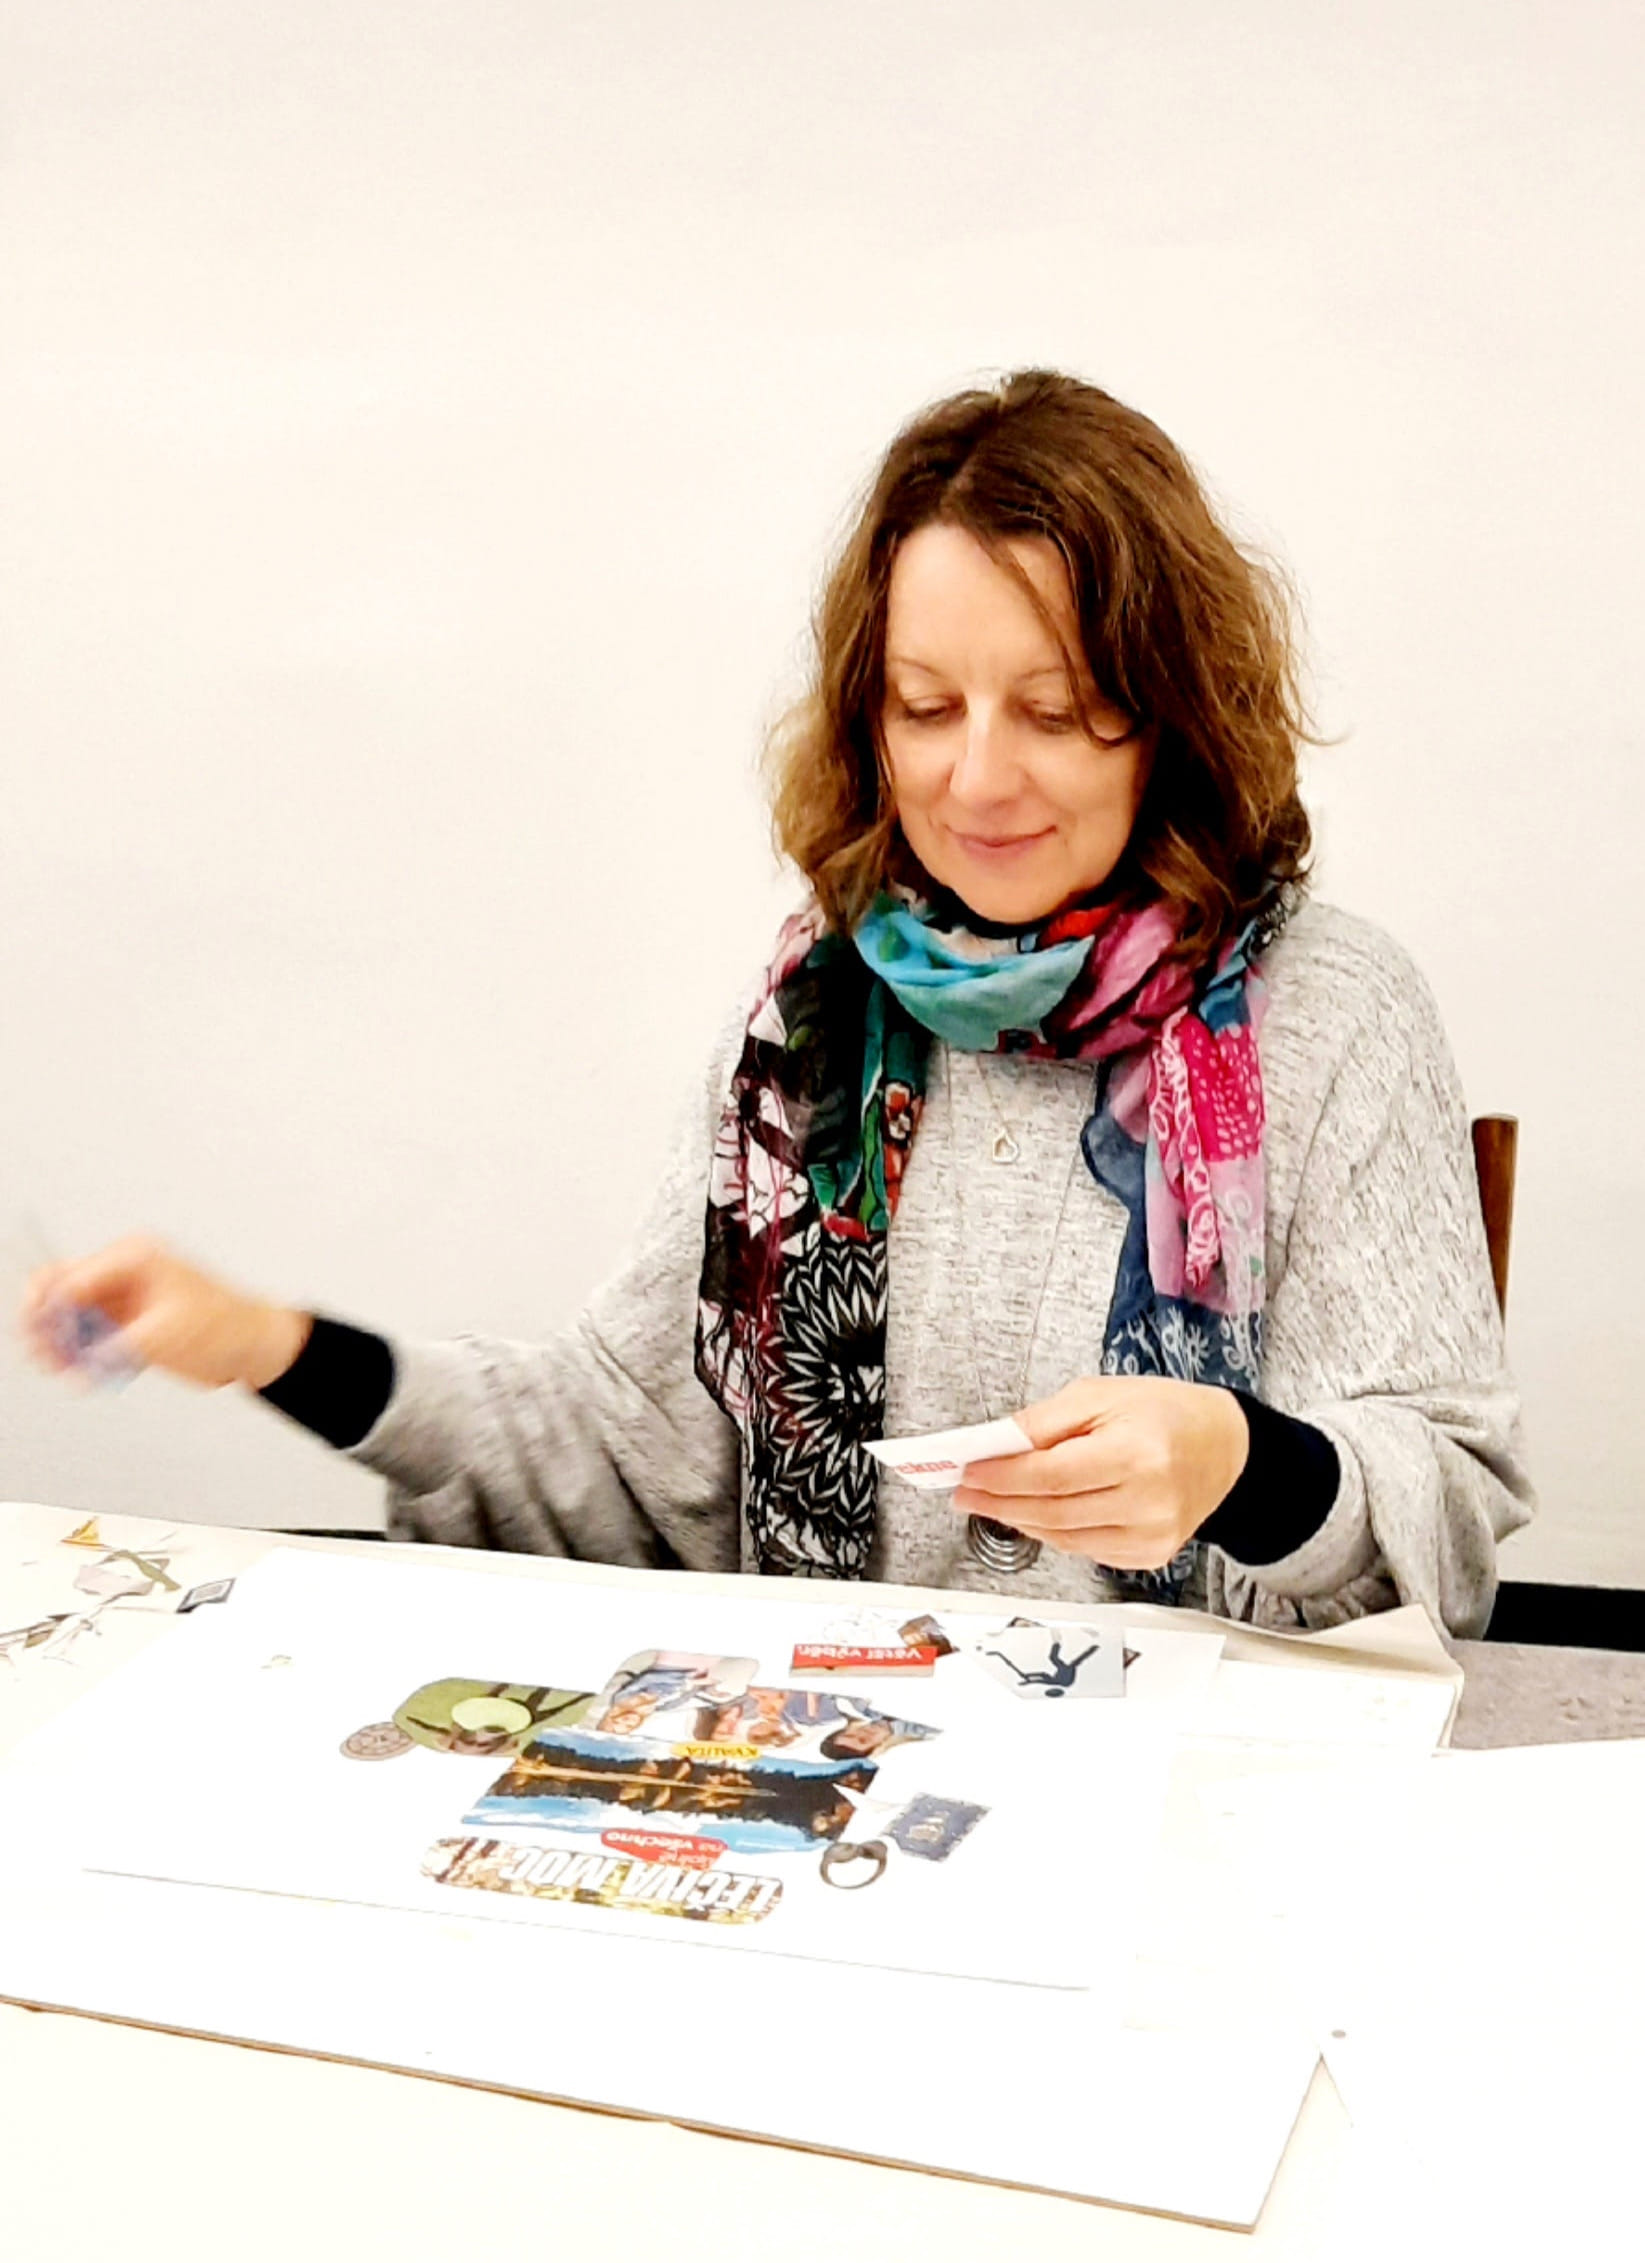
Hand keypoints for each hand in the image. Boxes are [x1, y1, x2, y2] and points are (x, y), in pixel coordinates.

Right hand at [20, 1234, 310, 1391]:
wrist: (254, 1346)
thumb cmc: (224, 1326)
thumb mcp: (164, 1334)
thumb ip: (116, 1344)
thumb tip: (79, 1358)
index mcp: (134, 1258)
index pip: (72, 1275)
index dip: (49, 1305)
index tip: (42, 1333)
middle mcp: (124, 1274)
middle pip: (64, 1292)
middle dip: (46, 1322)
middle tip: (41, 1353)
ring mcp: (125, 1300)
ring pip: (72, 1317)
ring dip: (59, 1342)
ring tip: (56, 1367)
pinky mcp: (128, 1326)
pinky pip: (89, 1338)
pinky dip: (79, 1355)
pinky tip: (78, 1373)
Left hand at [952, 1377, 1249, 1569]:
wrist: (1225, 1448)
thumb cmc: (1164, 1413)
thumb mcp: (1099, 1395)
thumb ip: (1042, 1423)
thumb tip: (992, 1445)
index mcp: (1137, 1454)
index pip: (1051, 1475)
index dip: (1001, 1477)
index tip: (967, 1472)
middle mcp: (1148, 1502)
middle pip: (1051, 1511)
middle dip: (999, 1501)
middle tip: (965, 1490)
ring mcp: (1151, 1535)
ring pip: (1063, 1537)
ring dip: (1020, 1519)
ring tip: (991, 1499)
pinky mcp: (1150, 1554)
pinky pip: (1084, 1550)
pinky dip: (1053, 1532)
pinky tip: (1037, 1512)